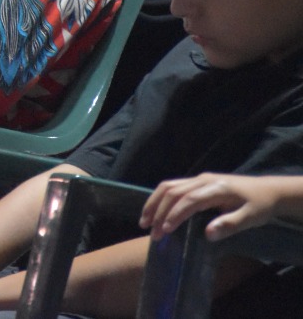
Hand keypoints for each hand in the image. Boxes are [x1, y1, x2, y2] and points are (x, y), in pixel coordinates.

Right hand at [141, 173, 299, 240]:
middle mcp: (203, 180)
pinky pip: (173, 186)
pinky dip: (161, 199)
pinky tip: (156, 211)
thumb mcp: (251, 218)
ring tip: (144, 220)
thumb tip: (207, 234)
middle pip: (173, 191)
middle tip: (150, 231)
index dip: (174, 215)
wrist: (269, 190)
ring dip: (154, 203)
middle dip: (158, 211)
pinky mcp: (198, 181)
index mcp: (216, 188)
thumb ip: (229, 225)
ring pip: (169, 186)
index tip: (164, 230)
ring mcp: (199, 179)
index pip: (188, 200)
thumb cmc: (260, 206)